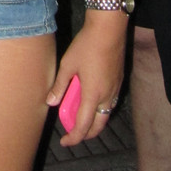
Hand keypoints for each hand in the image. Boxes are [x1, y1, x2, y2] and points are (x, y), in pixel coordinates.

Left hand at [46, 16, 126, 146]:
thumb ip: (60, 86)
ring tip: (78, 116)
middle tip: (72, 133)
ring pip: (105, 115)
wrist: (109, 29)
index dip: (73, 138)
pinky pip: (110, 103)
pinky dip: (100, 109)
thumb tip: (51, 102)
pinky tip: (90, 99)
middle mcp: (107, 96)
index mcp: (93, 94)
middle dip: (85, 134)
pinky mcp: (119, 81)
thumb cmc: (87, 45)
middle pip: (98, 126)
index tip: (65, 142)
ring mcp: (115, 89)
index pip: (83, 126)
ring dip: (93, 121)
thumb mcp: (68, 65)